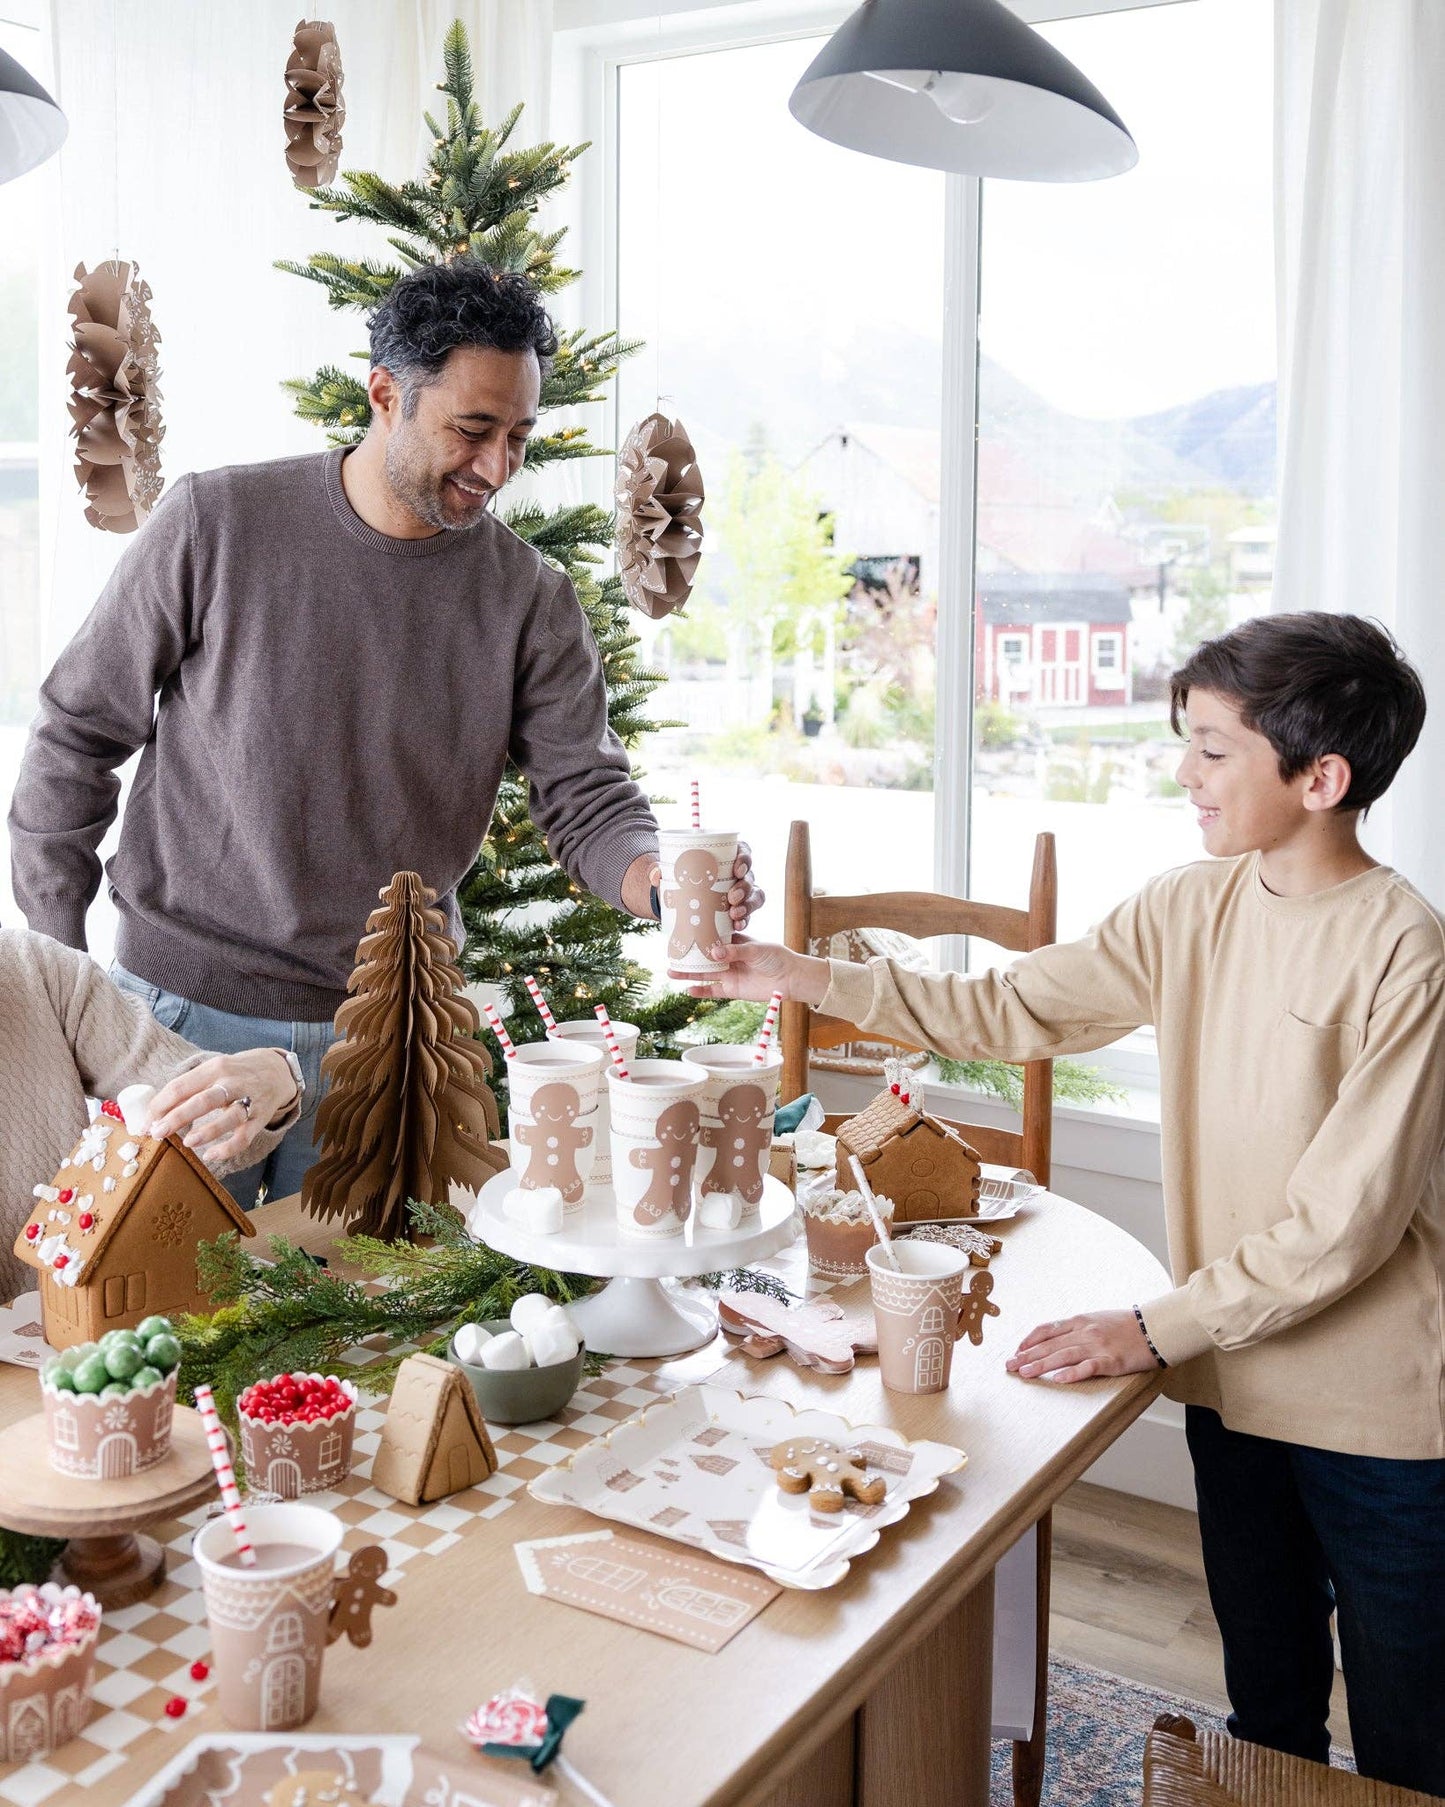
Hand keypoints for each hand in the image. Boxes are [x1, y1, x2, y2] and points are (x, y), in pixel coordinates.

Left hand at [146, 1050, 298, 1167]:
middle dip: (176, 1118)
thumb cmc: (235, 1073)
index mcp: (214, 1068)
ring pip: (228, 1118)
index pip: (181, 1086)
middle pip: (202, 1101)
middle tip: (156, 1133)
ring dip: (206, 1132)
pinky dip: (227, 1148)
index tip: (145, 1123)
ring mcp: (249, 1101)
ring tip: (187, 1143)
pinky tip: (210, 1155)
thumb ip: (190, 1087)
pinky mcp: (259, 1118)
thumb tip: (156, 1112)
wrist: (277, 1071)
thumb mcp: (214, 1070)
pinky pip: (243, 1137)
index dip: (159, 1105)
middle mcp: (232, 1083)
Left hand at [646, 839, 763, 929]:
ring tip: (734, 913)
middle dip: (744, 887)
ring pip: (754, 895)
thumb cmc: (680, 880)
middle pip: (749, 876)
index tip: (736, 869)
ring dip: (747, 905)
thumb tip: (655, 874)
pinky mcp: (740, 910)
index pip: (743, 852)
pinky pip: (749, 914)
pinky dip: (745, 920)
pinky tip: (737, 925)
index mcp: (727, 857)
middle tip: (731, 897)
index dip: (745, 859)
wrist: (679, 901)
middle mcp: (738, 874)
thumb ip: (660, 872)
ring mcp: (742, 893)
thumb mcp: (670, 873)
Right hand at [685, 935, 830, 1005]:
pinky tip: (688, 991)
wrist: (790, 978)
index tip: (682, 933)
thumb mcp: (756, 950)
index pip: (712, 938)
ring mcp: (729, 974)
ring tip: (671, 972)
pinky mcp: (732, 990)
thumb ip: (735, 951)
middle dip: (687, 957)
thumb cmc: (776, 958)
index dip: (698, 936)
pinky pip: (713, 991)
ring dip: (688, 974)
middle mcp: (728, 958)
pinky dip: (701, 991)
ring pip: (704, 974)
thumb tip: (714, 952)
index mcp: (734, 943)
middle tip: (670, 955)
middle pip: (703, 957)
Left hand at [1005, 1309, 1156, 1382]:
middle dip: (1027, 1355)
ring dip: (1041, 1365)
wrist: (1154, 1327)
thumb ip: (1077, 1327)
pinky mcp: (1111, 1361)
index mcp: (1080, 1321)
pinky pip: (1088, 1367)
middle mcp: (1085, 1332)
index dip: (1029, 1341)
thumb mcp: (1097, 1319)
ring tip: (1025, 1373)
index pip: (1047, 1330)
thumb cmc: (1126, 1325)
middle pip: (1050, 1344)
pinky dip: (1072, 1373)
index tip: (1016, 1350)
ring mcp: (1097, 1346)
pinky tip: (1057, 1379)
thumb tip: (1056, 1336)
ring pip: (1063, 1356)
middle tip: (1010, 1366)